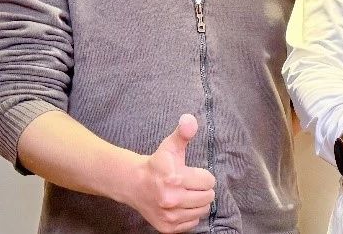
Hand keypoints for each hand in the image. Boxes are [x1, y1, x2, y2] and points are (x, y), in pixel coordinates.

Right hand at [123, 114, 216, 232]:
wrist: (133, 184)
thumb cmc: (157, 164)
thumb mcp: (170, 145)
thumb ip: (184, 132)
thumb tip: (190, 120)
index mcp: (174, 179)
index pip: (208, 181)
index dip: (203, 176)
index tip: (192, 173)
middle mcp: (171, 200)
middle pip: (208, 197)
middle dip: (203, 189)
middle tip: (191, 184)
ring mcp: (169, 216)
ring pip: (202, 211)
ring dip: (198, 202)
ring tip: (187, 194)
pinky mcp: (166, 227)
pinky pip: (193, 223)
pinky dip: (190, 215)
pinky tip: (181, 205)